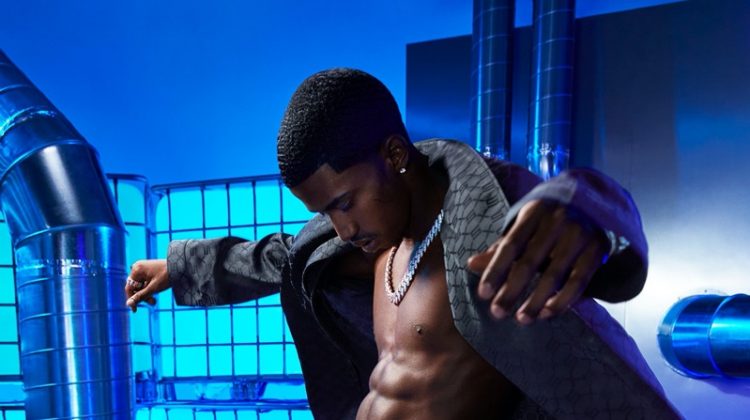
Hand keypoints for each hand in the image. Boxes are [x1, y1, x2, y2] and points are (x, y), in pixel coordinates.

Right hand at [125, 259, 169, 312]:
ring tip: (154, 301)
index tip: (135, 310)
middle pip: (135, 286)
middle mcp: (138, 267)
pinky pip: (145, 281)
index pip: (129, 288)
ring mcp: (144, 267)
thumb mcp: (153, 288)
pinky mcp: (149, 269)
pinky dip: (149, 288)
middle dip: (142, 296)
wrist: (181, 266)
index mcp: (137, 270)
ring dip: (146, 293)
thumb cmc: (167, 276)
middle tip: (152, 303)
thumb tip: (128, 304)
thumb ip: (140, 296)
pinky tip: (156, 291)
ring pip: (141, 285)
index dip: (132, 299)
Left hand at [467, 199, 608, 324]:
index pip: (510, 245)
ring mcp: (579, 235)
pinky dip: (563, 300)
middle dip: (512, 290)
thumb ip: (501, 247)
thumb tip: (471, 265)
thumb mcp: (524, 226)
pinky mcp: (596, 249)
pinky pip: (578, 281)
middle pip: (530, 262)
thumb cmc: (548, 220)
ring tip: (522, 319)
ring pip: (554, 275)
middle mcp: (557, 221)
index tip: (483, 294)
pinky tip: (547, 314)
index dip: (495, 270)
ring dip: (536, 300)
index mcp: (534, 212)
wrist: (592, 202)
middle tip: (497, 313)